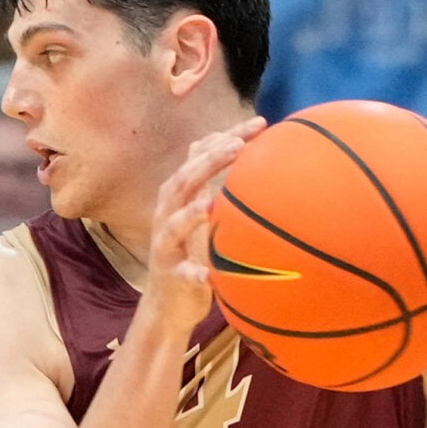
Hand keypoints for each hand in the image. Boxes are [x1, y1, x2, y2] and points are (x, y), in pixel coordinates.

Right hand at [146, 118, 264, 333]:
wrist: (169, 305)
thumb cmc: (194, 254)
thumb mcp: (207, 216)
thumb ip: (222, 188)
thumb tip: (255, 158)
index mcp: (180, 195)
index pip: (200, 156)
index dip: (228, 137)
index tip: (260, 123)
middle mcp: (168, 213)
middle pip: (184, 179)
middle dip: (209, 161)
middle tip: (238, 146)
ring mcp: (167, 244)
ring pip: (174, 222)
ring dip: (191, 212)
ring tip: (211, 203)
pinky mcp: (171, 275)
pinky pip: (183, 273)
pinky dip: (195, 273)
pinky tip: (209, 275)